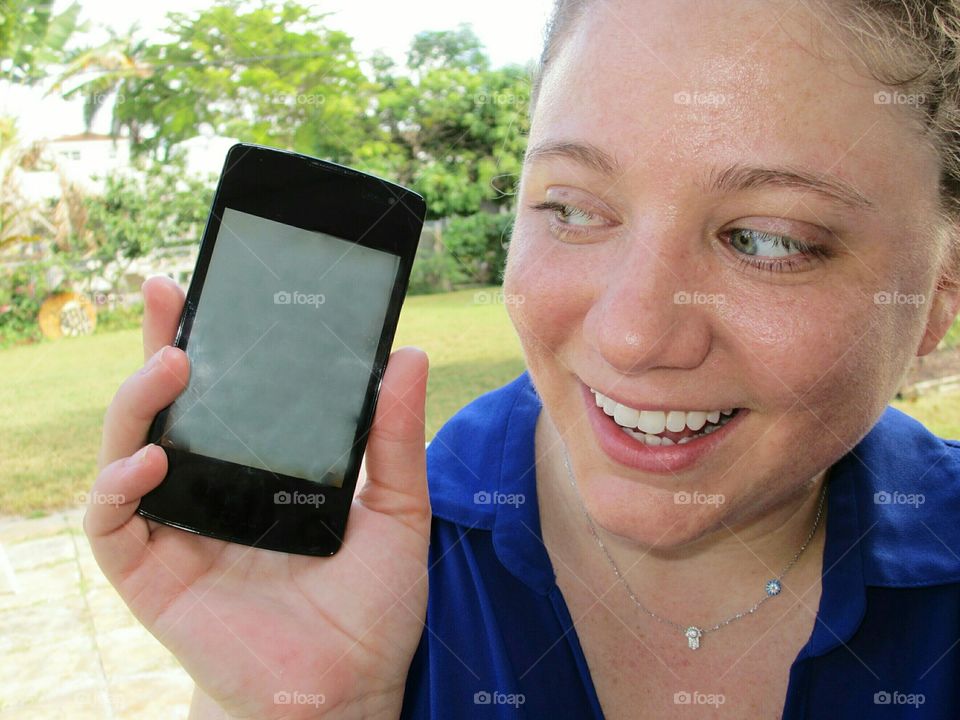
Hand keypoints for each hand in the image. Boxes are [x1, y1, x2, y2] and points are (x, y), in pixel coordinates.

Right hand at [85, 276, 430, 719]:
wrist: (348, 690)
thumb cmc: (372, 607)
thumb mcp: (398, 512)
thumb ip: (397, 439)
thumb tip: (410, 353)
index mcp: (265, 470)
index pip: (230, 394)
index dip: (216, 342)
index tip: (219, 289)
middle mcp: (215, 489)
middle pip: (171, 408)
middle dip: (161, 348)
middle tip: (169, 294)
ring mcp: (179, 529)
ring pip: (127, 450)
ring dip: (136, 403)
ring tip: (172, 366)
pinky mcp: (152, 574)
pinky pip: (113, 522)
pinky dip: (121, 485)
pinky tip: (153, 459)